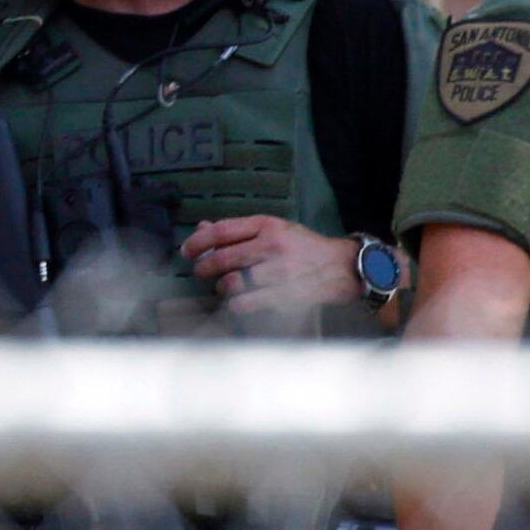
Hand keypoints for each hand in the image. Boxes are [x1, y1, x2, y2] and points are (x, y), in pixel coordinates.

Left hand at [186, 215, 358, 325]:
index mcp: (267, 225)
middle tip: (201, 272)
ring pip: (231, 283)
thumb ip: (240, 230)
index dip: (197, 242)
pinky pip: (246, 303)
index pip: (221, 231)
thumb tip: (202, 228)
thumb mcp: (275, 229)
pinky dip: (236, 304)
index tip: (186, 251)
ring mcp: (279, 272)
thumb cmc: (304, 247)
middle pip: (221, 259)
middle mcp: (272, 246)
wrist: (343, 267)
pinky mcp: (285, 295)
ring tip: (225, 287)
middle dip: (203, 268)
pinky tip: (238, 302)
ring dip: (221, 288)